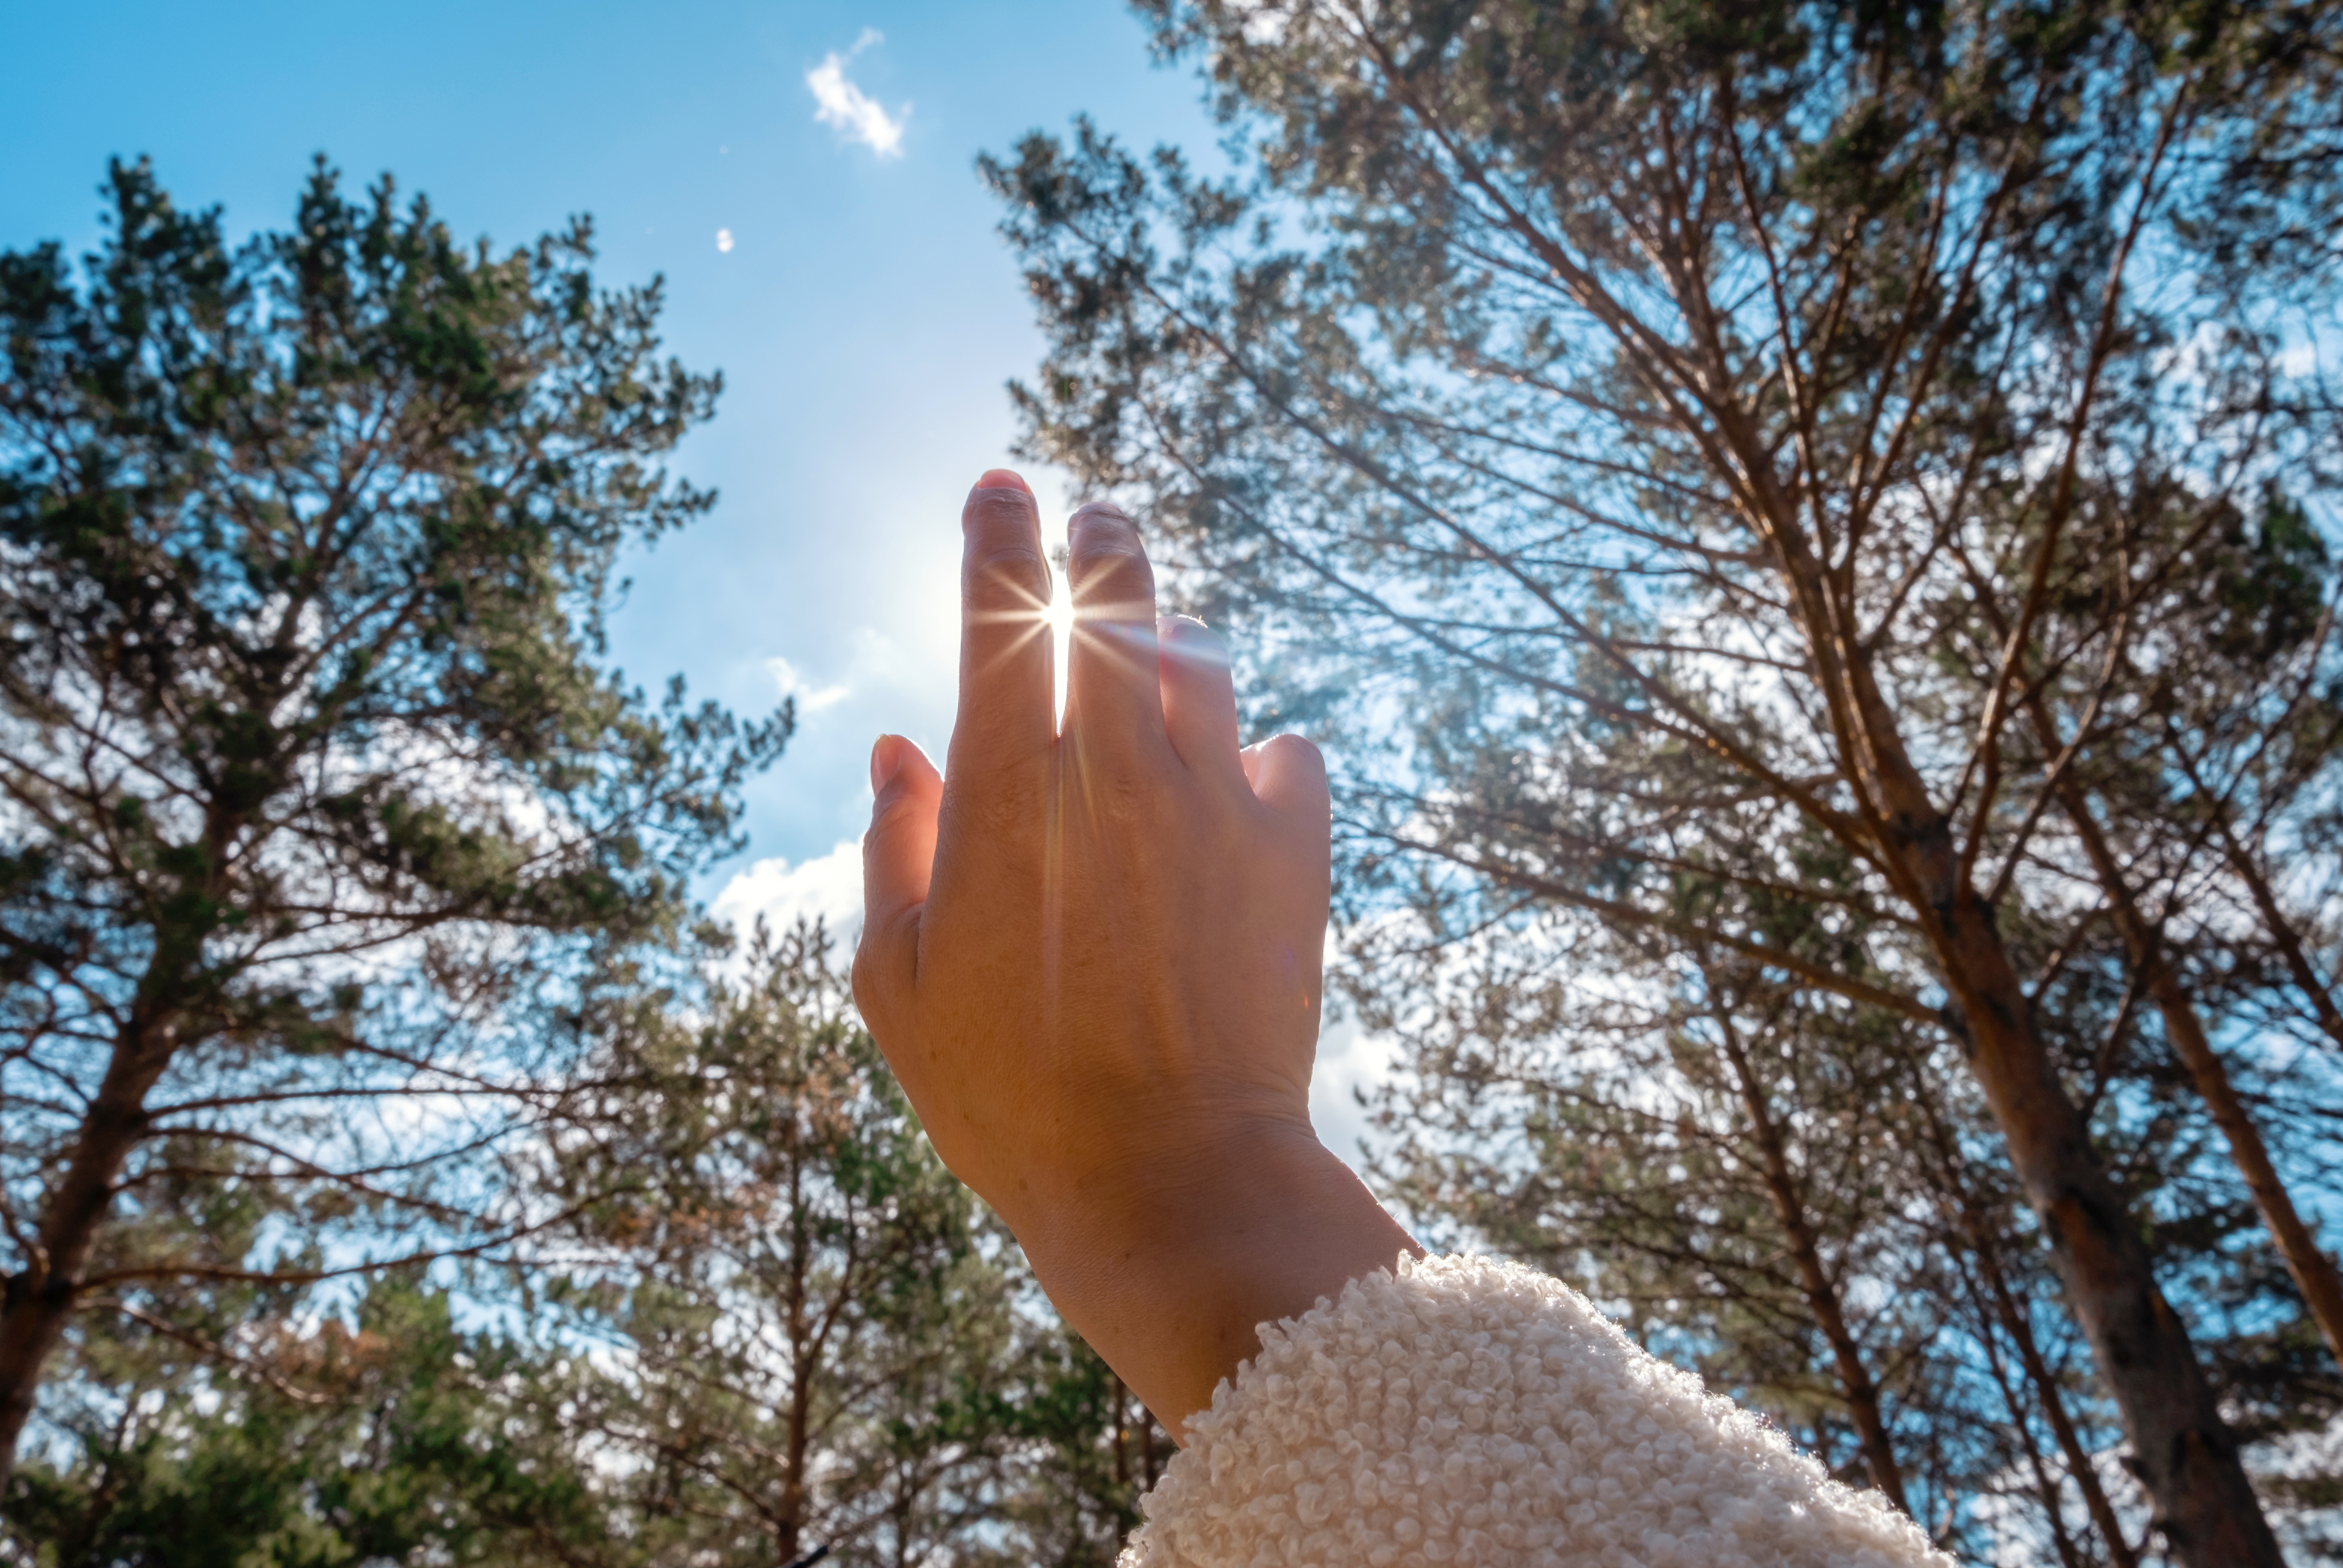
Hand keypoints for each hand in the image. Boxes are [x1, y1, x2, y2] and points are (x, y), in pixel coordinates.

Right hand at [853, 470, 1416, 1433]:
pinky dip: (1265, 747)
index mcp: (1008, 797)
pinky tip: (1247, 768)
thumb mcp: (901, 988)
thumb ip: (895, 848)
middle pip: (1118, 602)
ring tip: (1159, 654)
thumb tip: (896, 743)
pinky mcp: (1297, 852)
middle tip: (1096, 524)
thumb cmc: (1010, 1100)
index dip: (998, 534)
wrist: (1173, 1183)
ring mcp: (1216, 805)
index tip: (1001, 486)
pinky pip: (1293, 750)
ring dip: (1175, 642)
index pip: (1000, 616)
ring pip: (1203, 663)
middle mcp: (1117, 774)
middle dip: (1103, 544)